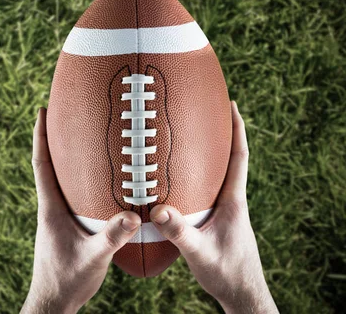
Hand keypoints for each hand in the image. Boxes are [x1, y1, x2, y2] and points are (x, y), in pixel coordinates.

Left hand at [21, 108, 140, 313]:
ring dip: (65, 158)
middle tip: (64, 115)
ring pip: (59, 180)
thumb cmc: (67, 281)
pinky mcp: (64, 227)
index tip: (41, 111)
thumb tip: (132, 215)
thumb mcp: (93, 258)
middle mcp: (50, 208)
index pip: (41, 164)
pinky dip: (78, 181)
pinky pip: (70, 195)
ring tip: (81, 140)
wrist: (53, 302)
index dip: (40, 136)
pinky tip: (97, 183)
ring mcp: (56, 217)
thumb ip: (111, 237)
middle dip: (53, 138)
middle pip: (48, 165)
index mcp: (50, 208)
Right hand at [150, 101, 277, 313]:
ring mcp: (226, 211)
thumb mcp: (200, 254)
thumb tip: (158, 209)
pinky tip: (178, 182)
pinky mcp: (218, 221)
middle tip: (204, 112)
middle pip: (228, 159)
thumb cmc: (227, 275)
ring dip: (208, 155)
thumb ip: (180, 232)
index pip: (239, 157)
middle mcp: (232, 201)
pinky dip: (196, 179)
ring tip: (187, 138)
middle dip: (219, 134)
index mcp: (233, 201)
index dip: (237, 129)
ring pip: (217, 175)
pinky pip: (207, 192)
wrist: (243, 295)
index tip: (232, 105)